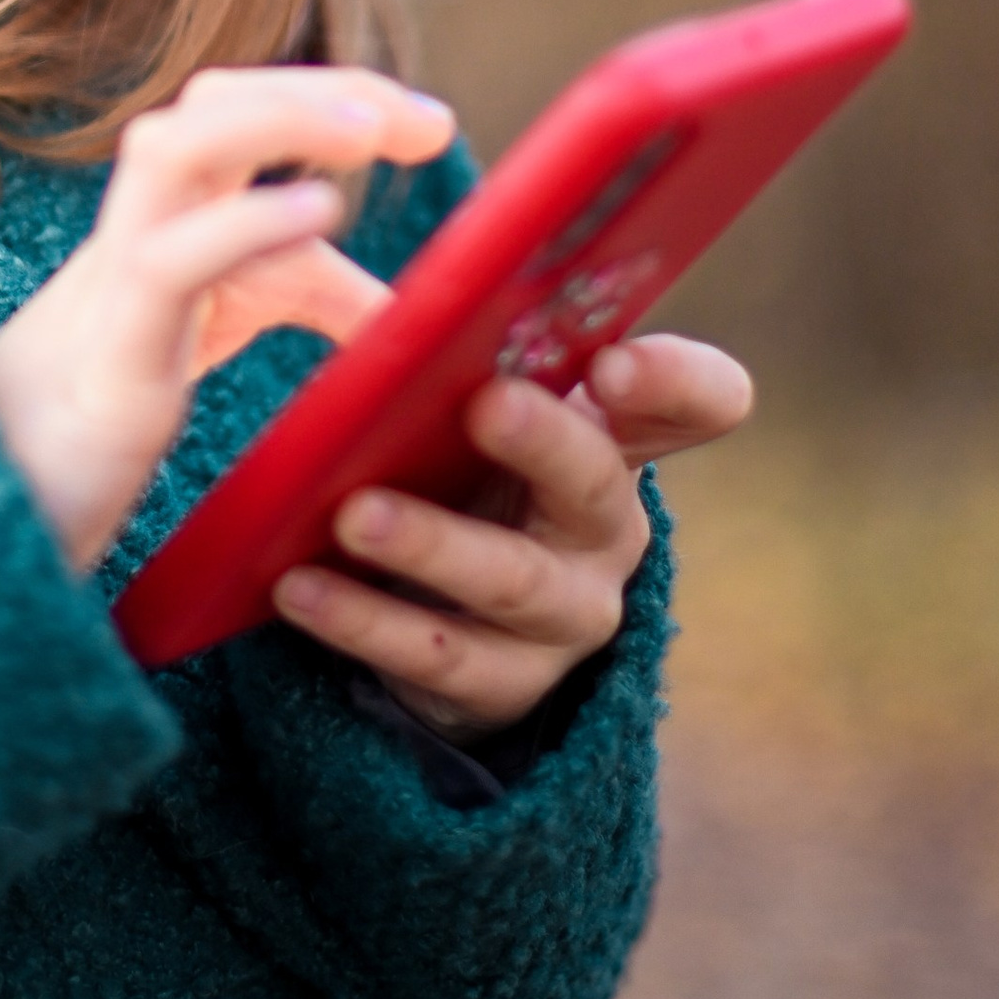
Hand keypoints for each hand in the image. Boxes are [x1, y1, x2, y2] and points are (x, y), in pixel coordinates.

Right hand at [0, 65, 455, 570]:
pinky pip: (169, 261)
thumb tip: (411, 305)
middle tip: (422, 122)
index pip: (241, 111)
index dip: (331, 96)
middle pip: (212, 105)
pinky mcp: (110, 353)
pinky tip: (320, 212)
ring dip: (275, 121)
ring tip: (370, 131)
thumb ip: (304, 294)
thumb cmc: (102, 408)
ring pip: (175, 150)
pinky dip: (247, 223)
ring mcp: (115, 280)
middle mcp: (134, 227)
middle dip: (319, 91)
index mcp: (161, 211)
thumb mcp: (222, 321)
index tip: (428, 122)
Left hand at [271, 333, 753, 735]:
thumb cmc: (461, 481)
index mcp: (612, 441)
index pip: (698, 401)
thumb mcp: (475, 421)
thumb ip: (464, 362)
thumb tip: (392, 314)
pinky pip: (434, 656)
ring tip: (355, 515)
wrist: (448, 627)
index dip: (672, 381)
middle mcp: (604, 529)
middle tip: (484, 403)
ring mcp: (563, 615)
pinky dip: (361, 620)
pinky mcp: (501, 684)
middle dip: (542, 441)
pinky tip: (299, 588)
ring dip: (431, 543)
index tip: (612, 364)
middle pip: (594, 482)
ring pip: (511, 580)